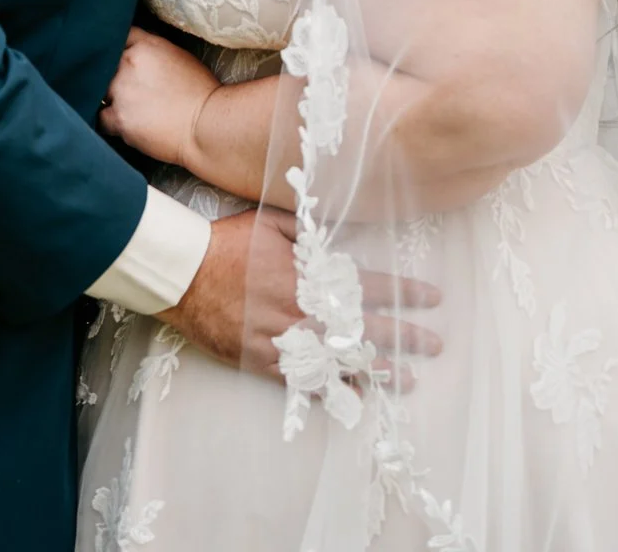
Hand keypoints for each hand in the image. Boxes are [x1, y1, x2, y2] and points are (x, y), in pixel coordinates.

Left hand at [97, 26, 219, 167]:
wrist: (205, 125)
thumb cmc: (201, 92)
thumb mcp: (180, 57)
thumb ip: (154, 52)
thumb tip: (142, 55)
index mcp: (146, 46)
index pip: (121, 36)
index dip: (120, 47)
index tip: (120, 56)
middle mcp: (129, 64)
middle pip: (107, 65)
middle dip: (114, 75)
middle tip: (127, 87)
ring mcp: (122, 92)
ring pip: (101, 91)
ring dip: (111, 98)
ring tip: (127, 107)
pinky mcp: (120, 119)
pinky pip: (102, 119)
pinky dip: (110, 122)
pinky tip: (122, 124)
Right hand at [160, 207, 442, 383]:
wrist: (183, 274)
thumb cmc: (227, 242)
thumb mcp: (269, 221)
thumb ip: (307, 228)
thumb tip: (338, 230)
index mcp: (307, 273)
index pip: (367, 284)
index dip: (402, 291)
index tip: (432, 298)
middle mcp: (301, 309)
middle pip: (362, 328)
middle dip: (403, 335)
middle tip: (434, 344)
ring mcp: (283, 339)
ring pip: (340, 360)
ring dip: (376, 369)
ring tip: (408, 378)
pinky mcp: (264, 360)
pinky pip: (305, 381)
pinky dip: (333, 390)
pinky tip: (358, 396)